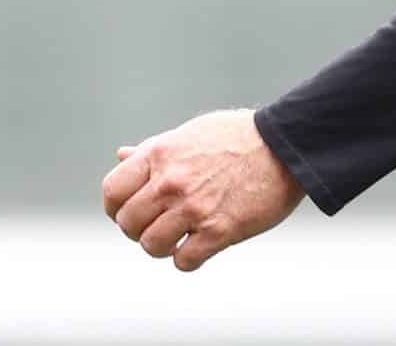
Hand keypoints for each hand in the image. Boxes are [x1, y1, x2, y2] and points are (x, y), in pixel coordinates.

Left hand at [100, 108, 304, 271]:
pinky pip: (184, 261)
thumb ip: (152, 150)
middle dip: (137, 230)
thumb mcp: (187, 134)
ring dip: (161, 247)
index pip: (113, 191)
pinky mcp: (220, 231)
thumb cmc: (235, 136)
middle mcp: (170, 182)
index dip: (115, 207)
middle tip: (155, 227)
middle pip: (128, 223)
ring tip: (175, 240)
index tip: (128, 212)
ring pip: (151, 246)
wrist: (282, 145)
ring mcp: (193, 208)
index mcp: (158, 155)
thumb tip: (122, 156)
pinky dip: (186, 260)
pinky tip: (197, 248)